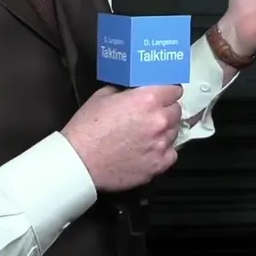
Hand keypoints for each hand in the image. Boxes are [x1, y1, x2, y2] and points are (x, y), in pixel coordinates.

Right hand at [61, 84, 183, 191]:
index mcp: (148, 99)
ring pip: (173, 132)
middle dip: (165, 110)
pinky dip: (162, 151)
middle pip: (176, 111)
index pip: (175, 89)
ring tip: (145, 134)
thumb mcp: (103, 95)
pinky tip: (147, 150)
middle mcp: (159, 120)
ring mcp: (161, 145)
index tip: (162, 94)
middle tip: (150, 114)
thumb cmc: (87, 128)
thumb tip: (134, 91)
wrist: (79, 162)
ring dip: (163, 131)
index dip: (167, 91)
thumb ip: (125, 90)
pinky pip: (171, 154)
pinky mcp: (158, 165)